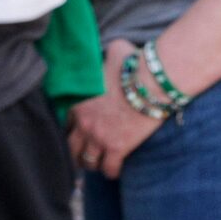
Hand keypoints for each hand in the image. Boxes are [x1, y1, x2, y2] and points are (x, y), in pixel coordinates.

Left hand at [68, 39, 166, 176]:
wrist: (155, 82)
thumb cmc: (137, 65)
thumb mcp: (116, 51)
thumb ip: (106, 53)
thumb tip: (110, 48)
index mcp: (79, 102)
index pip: (65, 122)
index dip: (71, 128)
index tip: (78, 131)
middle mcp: (84, 123)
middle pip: (71, 146)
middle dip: (75, 152)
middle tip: (82, 155)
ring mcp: (100, 137)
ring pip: (86, 160)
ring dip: (90, 164)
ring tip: (97, 165)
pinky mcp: (118, 148)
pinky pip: (109, 168)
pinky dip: (110, 172)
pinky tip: (114, 172)